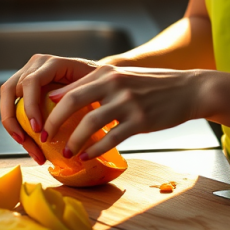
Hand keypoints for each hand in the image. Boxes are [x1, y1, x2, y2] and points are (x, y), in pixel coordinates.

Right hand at [0, 54, 100, 162]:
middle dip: (13, 119)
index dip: (30, 106)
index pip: (31, 82)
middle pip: (10, 90)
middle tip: (24, 141)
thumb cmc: (98, 83)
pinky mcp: (25, 89)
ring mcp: (27, 75)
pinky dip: (18, 127)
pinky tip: (30, 144)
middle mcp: (35, 66)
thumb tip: (65, 112)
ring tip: (31, 149)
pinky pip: (12, 107)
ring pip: (7, 100)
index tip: (38, 129)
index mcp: (51, 63)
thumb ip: (78, 94)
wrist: (98, 80)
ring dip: (13, 126)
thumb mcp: (92, 87)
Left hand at [42, 65, 207, 160]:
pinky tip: (87, 157)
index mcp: (107, 72)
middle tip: (45, 138)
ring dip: (74, 141)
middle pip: (72, 103)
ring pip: (89, 124)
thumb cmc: (153, 86)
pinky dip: (95, 150)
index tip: (41, 120)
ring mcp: (128, 102)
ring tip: (67, 153)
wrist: (189, 89)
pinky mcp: (140, 121)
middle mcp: (114, 84)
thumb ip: (97, 85)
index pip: (70, 88)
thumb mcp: (124, 77)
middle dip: (54, 123)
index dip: (50, 106)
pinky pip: (111, 138)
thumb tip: (63, 99)